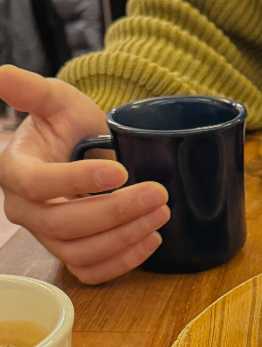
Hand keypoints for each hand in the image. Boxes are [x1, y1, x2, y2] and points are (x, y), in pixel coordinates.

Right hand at [0, 66, 169, 283]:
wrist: (87, 148)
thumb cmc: (68, 124)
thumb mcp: (56, 100)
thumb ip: (31, 90)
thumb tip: (2, 74)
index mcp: (16, 172)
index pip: (39, 185)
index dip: (79, 181)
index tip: (122, 170)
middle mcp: (27, 210)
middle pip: (64, 224)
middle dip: (115, 212)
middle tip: (157, 194)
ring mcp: (48, 237)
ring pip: (80, 252)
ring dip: (125, 237)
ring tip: (161, 213)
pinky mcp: (72, 254)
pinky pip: (92, 271)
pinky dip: (123, 262)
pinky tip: (151, 239)